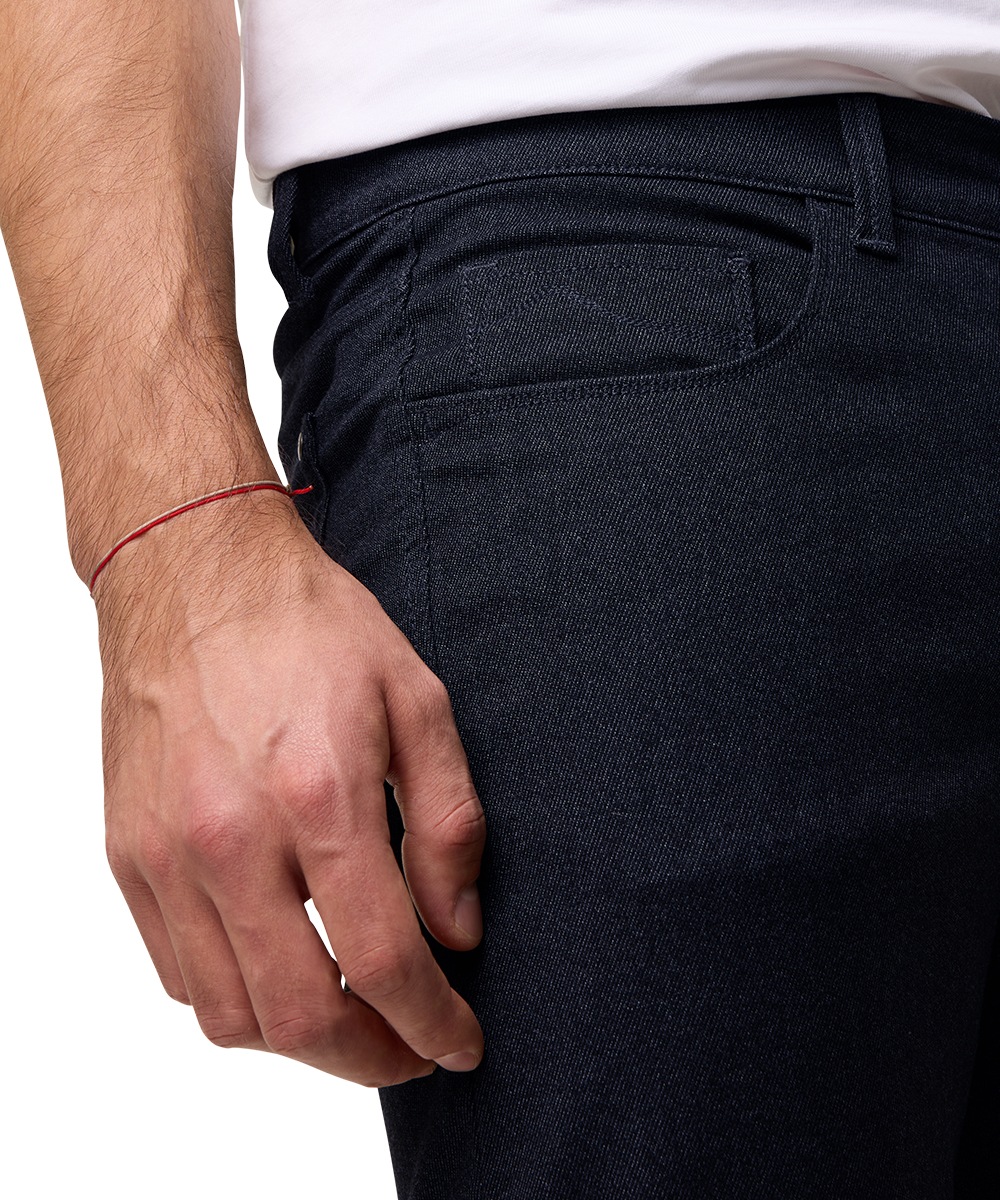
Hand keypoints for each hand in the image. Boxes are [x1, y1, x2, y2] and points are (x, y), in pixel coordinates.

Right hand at [96, 492, 485, 1085]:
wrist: (193, 574)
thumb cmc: (310, 628)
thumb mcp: (417, 700)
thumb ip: (449, 822)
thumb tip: (456, 929)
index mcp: (318, 794)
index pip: (384, 961)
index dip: (433, 1023)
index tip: (459, 1042)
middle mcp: (230, 838)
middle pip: (302, 1016)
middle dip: (374, 1059)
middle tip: (413, 1050)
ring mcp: (165, 853)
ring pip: (230, 1016)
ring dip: (302, 1043)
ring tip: (352, 1018)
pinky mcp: (126, 854)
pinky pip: (177, 973)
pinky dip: (236, 1000)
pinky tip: (281, 970)